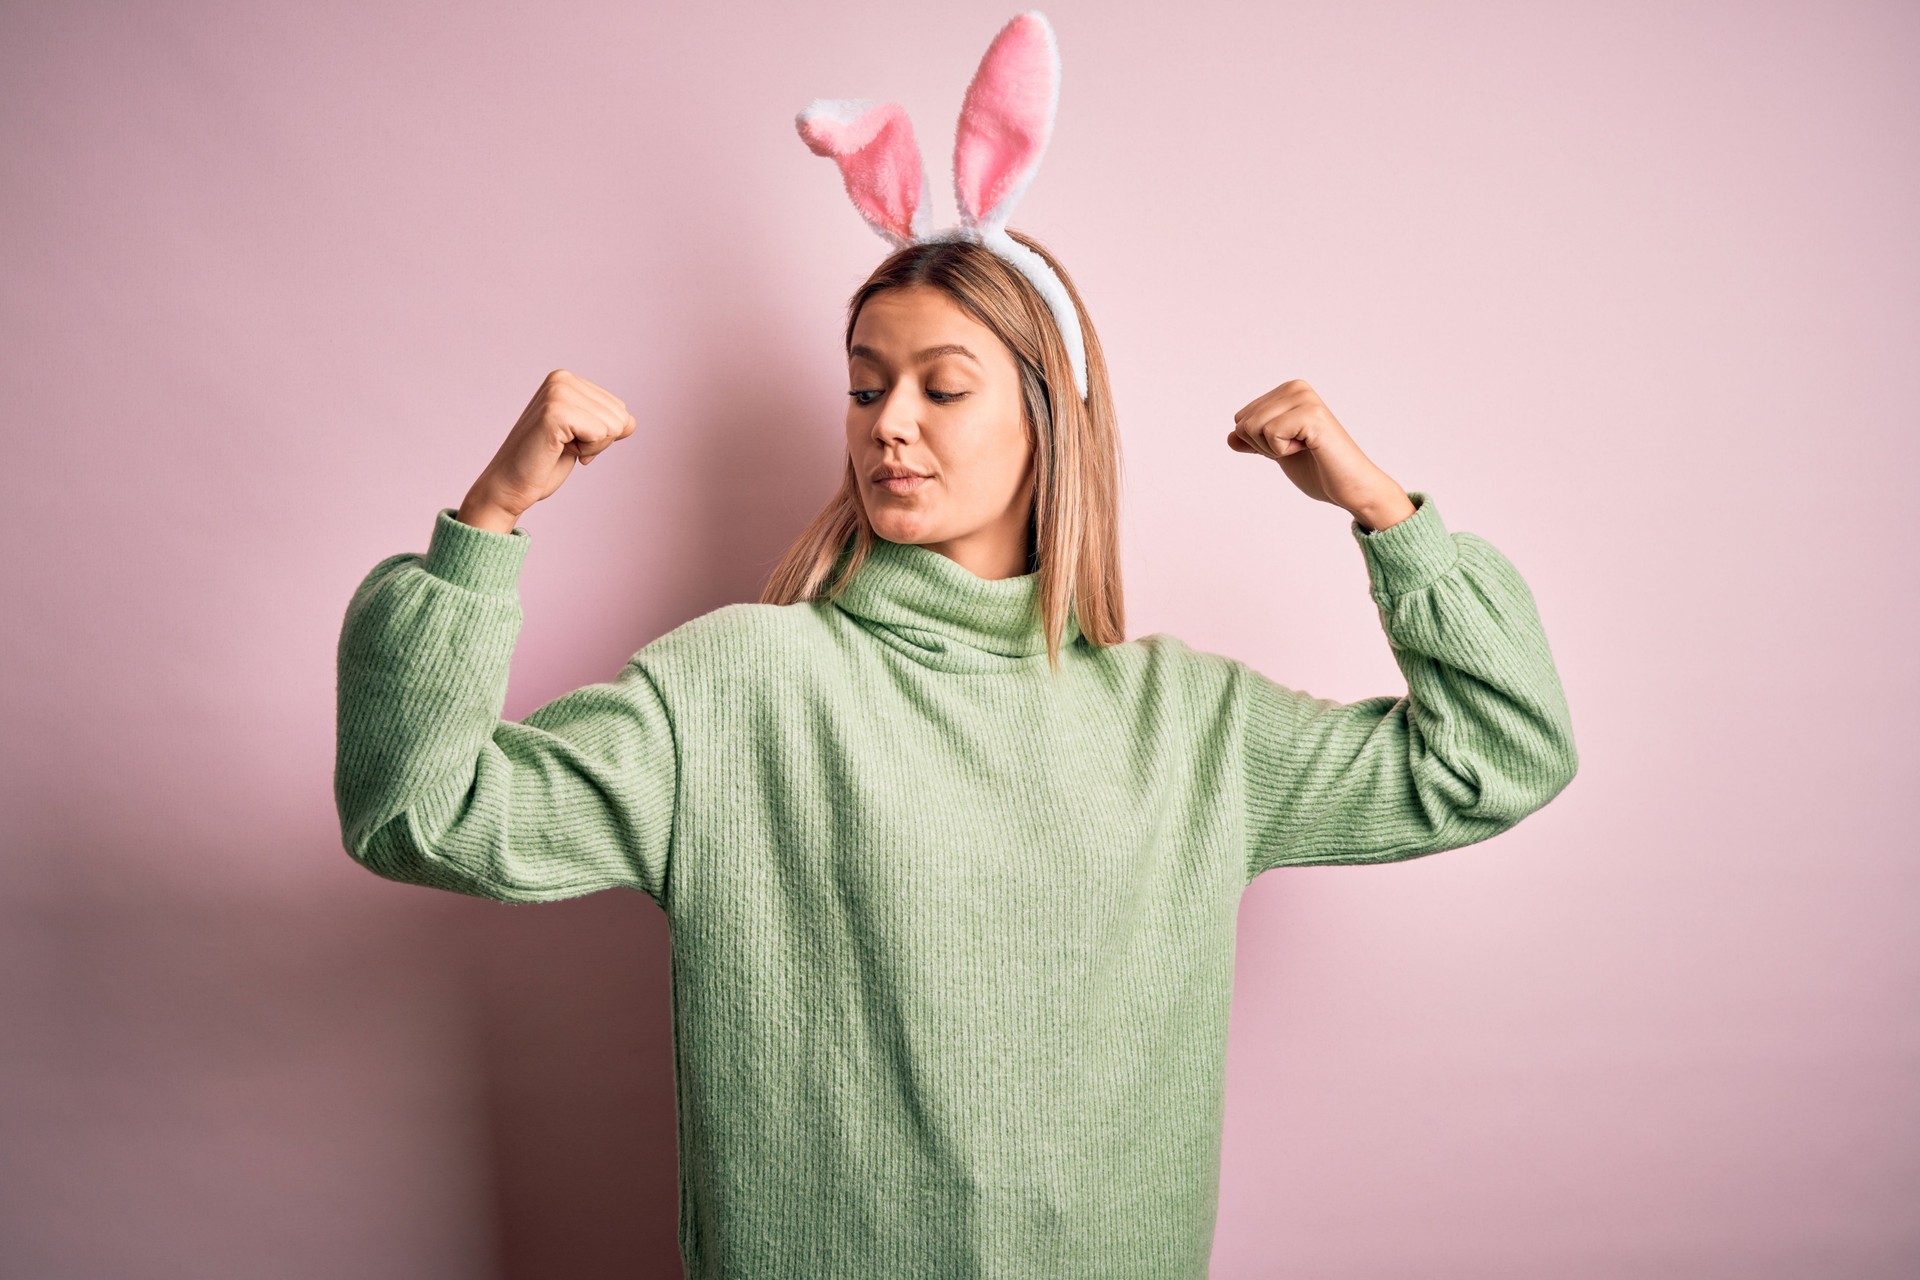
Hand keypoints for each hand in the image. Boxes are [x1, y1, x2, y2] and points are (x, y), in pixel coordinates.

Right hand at [460, 370, 637, 525]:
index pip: (619, 409)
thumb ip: (607, 423)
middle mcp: (561, 379)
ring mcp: (557, 393)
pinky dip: (586, 451)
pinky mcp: (555, 412)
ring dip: (591, 447)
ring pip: (614, 425)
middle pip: (620, 416)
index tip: (569, 440)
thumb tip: (631, 422)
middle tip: (563, 447)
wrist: (509, 485)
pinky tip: (558, 450)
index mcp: (566, 379)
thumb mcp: (584, 437)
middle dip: (599, 441)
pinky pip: (602, 434)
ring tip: (559, 448)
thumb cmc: (544, 463)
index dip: (601, 435)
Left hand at [1226, 378, 1412, 527]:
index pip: (1240, 418)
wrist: (1351, 488)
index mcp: (1288, 391)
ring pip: (1252, 427)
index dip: (1259, 443)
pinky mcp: (1311, 414)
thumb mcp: (1277, 453)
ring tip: (1305, 449)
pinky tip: (1310, 449)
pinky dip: (1283, 451)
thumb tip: (1231, 436)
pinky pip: (1270, 433)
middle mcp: (1296, 388)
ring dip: (1274, 449)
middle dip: (1263, 446)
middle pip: (1243, 422)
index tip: (1291, 446)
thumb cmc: (1319, 470)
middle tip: (1299, 450)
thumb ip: (1255, 442)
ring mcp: (1305, 398)